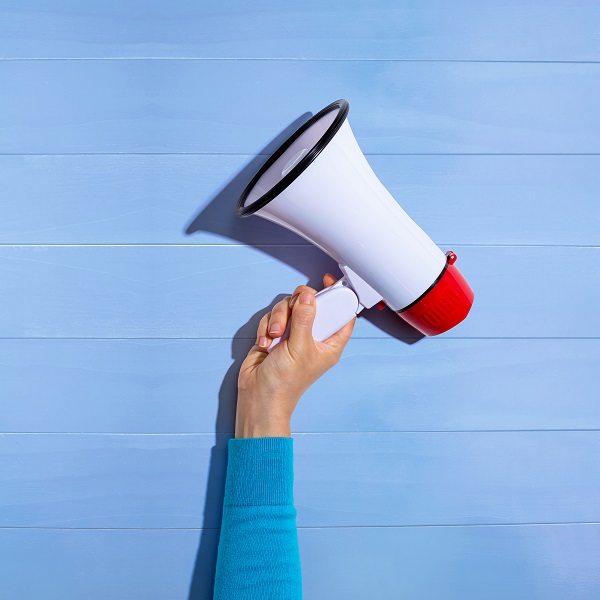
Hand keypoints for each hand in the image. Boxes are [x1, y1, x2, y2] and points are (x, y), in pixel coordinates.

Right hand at [236, 273, 355, 437]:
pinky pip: (273, 317)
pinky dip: (266, 327)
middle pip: (310, 304)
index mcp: (329, 343)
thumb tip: (308, 297)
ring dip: (278, 319)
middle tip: (292, 311)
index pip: (341, 314)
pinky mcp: (276, 334)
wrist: (258, 396)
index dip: (338, 296)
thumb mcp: (299, 348)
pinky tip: (266, 343)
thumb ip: (304, 319)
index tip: (329, 282)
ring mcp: (293, 334)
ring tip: (275, 336)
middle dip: (296, 307)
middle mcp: (312, 336)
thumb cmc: (285, 383)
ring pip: (288, 308)